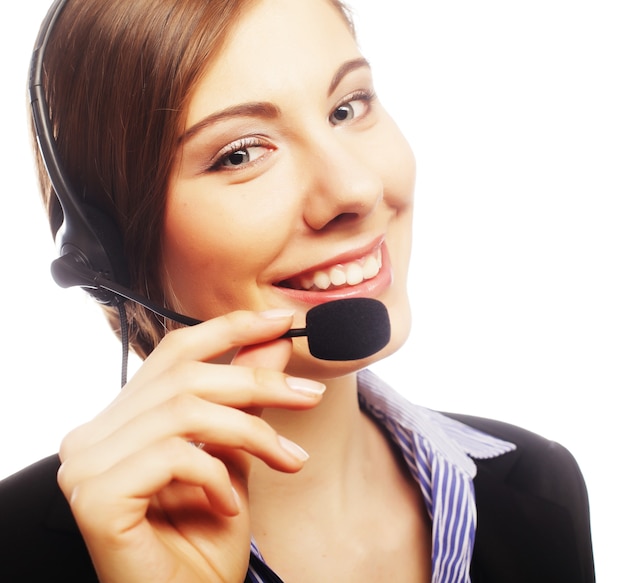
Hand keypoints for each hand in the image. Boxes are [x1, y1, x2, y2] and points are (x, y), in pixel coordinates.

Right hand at [57, 310, 324, 582]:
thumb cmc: (204, 541)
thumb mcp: (235, 455)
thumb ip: (245, 398)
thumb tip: (272, 344)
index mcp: (122, 419)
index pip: (174, 352)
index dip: (228, 328)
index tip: (278, 322)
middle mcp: (94, 434)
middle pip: (185, 377)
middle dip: (257, 383)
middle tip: (309, 397)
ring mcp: (87, 464)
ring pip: (185, 411)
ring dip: (250, 431)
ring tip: (286, 459)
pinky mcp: (96, 494)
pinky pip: (172, 455)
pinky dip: (215, 474)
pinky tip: (227, 503)